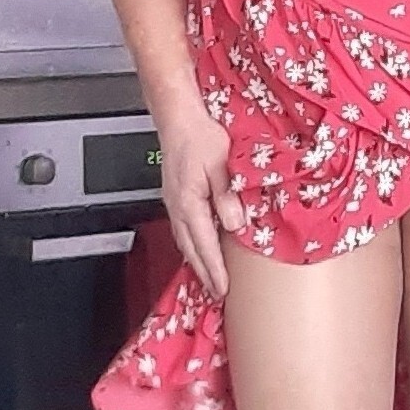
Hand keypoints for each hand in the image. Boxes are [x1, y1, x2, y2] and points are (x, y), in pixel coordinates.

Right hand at [154, 90, 244, 300]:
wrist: (178, 115)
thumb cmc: (199, 134)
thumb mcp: (220, 163)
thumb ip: (226, 195)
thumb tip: (235, 223)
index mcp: (188, 201)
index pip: (204, 243)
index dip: (214, 268)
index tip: (222, 288)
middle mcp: (177, 206)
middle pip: (190, 248)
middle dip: (204, 273)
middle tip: (217, 294)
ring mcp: (174, 202)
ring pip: (185, 241)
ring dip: (197, 261)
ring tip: (209, 279)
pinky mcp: (176, 195)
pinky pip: (183, 228)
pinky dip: (192, 245)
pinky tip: (199, 248)